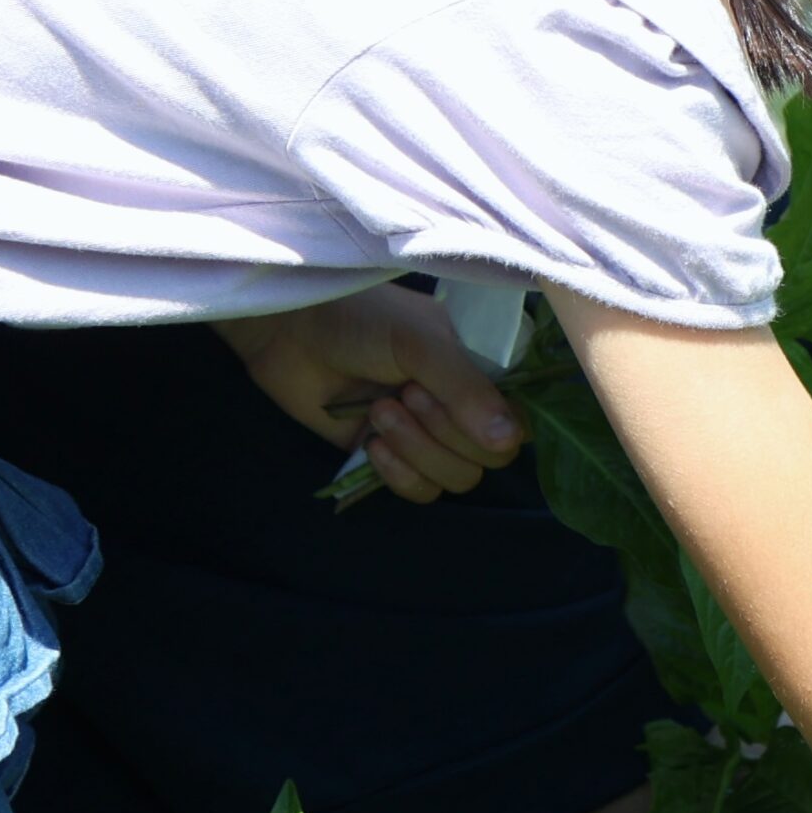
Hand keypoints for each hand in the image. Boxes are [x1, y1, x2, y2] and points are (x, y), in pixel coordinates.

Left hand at [211, 286, 524, 502]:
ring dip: (418, 449)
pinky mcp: (394, 460)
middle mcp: (464, 406)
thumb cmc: (362, 321)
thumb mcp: (420, 343)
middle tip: (405, 394)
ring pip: (457, 478)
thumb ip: (466, 389)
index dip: (496, 425)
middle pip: (490, 457)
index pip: (521, 419)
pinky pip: (421, 491)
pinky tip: (370, 442)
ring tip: (380, 410)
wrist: (290, 333)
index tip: (455, 402)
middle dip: (445, 431)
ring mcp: (429, 435)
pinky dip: (398, 473)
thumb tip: (509, 441)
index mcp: (483, 370)